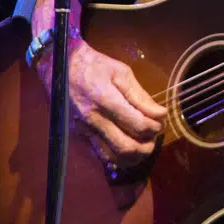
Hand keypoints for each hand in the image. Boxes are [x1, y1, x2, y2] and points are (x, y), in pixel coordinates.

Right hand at [32, 0, 166, 172]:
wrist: (61, 66)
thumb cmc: (94, 65)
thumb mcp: (121, 72)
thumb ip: (140, 95)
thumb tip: (159, 114)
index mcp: (105, 99)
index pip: (137, 124)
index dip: (155, 126)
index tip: (162, 120)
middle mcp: (93, 120)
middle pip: (127, 147)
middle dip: (147, 146)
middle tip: (155, 136)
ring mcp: (85, 131)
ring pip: (114, 157)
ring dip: (135, 155)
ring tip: (144, 144)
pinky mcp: (80, 136)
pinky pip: (102, 156)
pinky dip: (119, 157)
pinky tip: (128, 148)